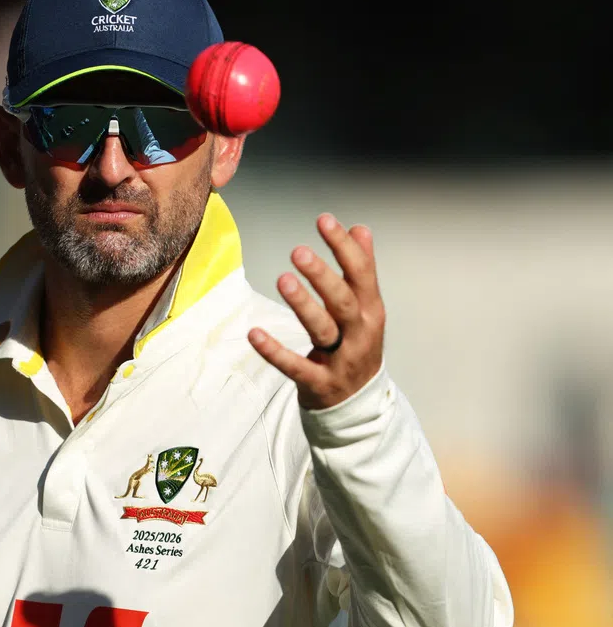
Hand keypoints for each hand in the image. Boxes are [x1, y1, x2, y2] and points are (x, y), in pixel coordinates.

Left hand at [248, 214, 385, 409]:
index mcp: (372, 311)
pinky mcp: (318, 383)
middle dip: (322, 275)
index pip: (361, 273)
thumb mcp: (367, 309)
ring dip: (303, 305)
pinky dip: (275, 351)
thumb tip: (361, 228)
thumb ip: (361, 270)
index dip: (343, 246)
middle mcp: (360, 334)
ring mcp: (341, 360)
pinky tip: (254, 334)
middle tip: (298, 251)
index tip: (324, 220)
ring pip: (322, 330)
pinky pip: (295, 366)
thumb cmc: (358, 345)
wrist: (360, 406)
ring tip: (283, 279)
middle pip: (343, 301)